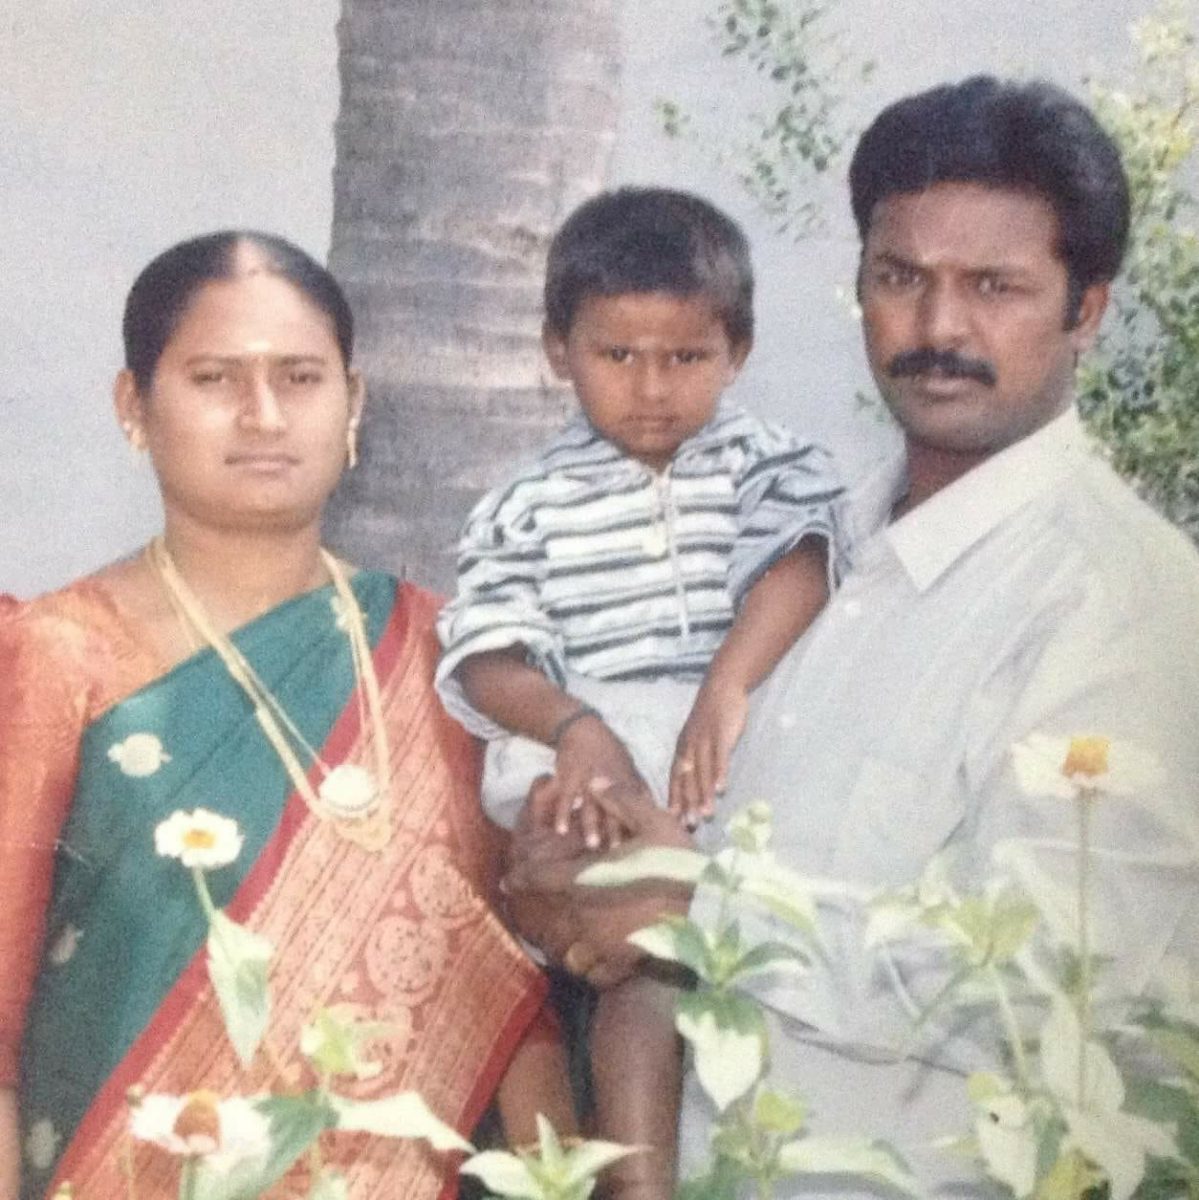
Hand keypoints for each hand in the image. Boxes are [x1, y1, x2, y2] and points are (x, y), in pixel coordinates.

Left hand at [505, 782, 691, 986]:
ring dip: (557, 937)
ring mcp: (601, 942)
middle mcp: (587, 913)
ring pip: (565, 943)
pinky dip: (583, 964)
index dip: (523, 877)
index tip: (509, 880)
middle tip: (527, 907)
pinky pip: (589, 970)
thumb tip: (593, 782)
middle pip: (550, 912)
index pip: (544, 877)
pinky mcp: (618, 963)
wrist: (709, 914)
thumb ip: (622, 800)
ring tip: (552, 933)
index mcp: (590, 878)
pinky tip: (585, 957)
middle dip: (537, 908)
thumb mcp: (656, 822)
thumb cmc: (681, 866)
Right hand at [552, 714, 656, 849]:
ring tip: (593, 845)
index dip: (639, 824)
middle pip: (614, 808)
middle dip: (616, 829)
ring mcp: (588, 778)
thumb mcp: (629, 766)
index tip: (642, 845)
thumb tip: (654, 809)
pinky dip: (563, 814)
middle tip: (620, 851)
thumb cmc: (609, 751)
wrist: (584, 730)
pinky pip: (565, 798)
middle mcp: (609, 780)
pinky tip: (561, 830)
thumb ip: (639, 789)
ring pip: (591, 805)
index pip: (635, 806)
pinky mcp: (569, 776)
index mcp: (627, 780)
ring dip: (592, 825)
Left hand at [669, 675, 748, 825]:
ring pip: (702, 771)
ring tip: (706, 815)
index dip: (674, 799)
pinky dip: (720, 772)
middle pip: (686, 779)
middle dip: (687, 803)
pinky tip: (722, 789)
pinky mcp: (721, 733)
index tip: (672, 822)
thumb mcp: (696, 738)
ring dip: (703, 794)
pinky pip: (720, 756)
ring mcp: (704, 740)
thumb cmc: (710, 717)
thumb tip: (693, 787)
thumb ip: (694, 761)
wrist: (722, 687)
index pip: (675, 778)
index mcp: (682, 750)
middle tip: (689, 826)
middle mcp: (689, 747)